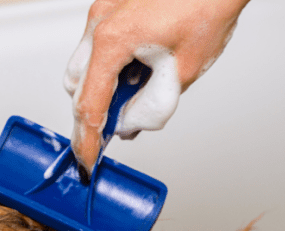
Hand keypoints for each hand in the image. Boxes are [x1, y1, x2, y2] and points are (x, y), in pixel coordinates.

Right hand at [64, 0, 250, 170]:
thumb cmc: (207, 6)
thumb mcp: (181, 72)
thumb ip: (149, 108)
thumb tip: (128, 125)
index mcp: (112, 40)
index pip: (89, 105)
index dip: (87, 141)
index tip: (88, 161)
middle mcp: (100, 23)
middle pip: (77, 87)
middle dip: (94, 114)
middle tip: (115, 133)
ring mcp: (103, 13)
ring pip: (84, 68)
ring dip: (103, 90)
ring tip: (138, 97)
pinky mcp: (112, 9)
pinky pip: (98, 49)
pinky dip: (112, 70)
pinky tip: (140, 74)